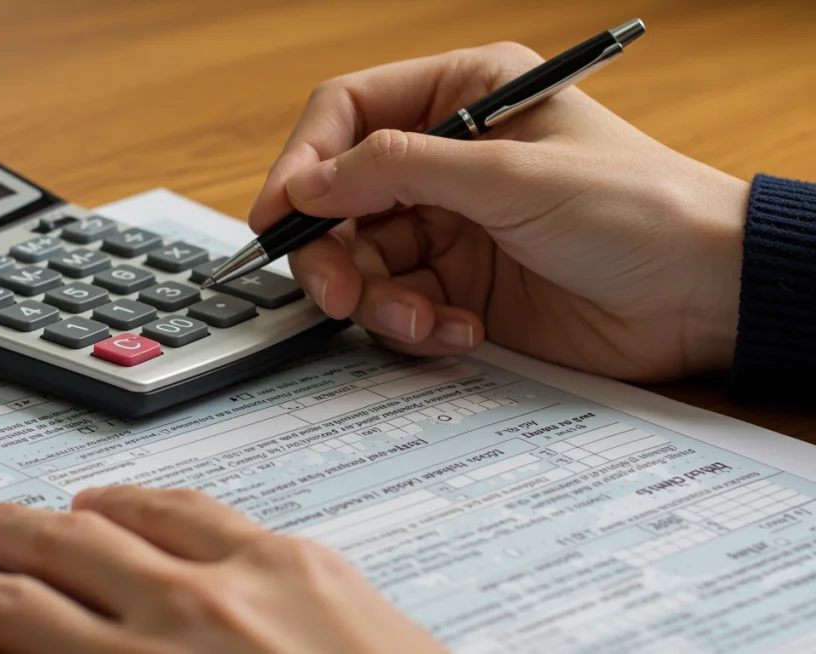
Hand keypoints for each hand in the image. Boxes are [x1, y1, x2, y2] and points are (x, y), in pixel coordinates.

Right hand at [0, 488, 443, 653]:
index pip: (9, 625)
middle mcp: (183, 621)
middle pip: (53, 557)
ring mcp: (248, 580)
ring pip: (125, 521)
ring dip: (66, 513)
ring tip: (32, 512)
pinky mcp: (307, 559)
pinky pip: (206, 510)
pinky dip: (153, 503)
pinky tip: (136, 503)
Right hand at [249, 42, 749, 381]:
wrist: (701, 296)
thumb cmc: (635, 208)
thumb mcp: (508, 176)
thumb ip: (397, 171)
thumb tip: (306, 182)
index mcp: (461, 96)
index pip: (347, 114)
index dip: (304, 162)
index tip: (279, 215)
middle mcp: (446, 157)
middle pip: (340, 197)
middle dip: (334, 251)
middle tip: (341, 295)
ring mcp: (449, 224)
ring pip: (363, 261)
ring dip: (380, 300)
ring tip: (425, 321)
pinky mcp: (459, 286)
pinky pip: (398, 307)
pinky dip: (416, 327)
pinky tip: (463, 332)